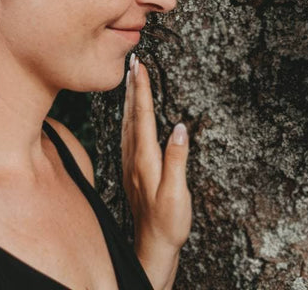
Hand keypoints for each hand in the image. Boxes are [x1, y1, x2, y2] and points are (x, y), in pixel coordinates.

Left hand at [121, 54, 191, 289]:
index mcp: (145, 159)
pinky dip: (128, 116)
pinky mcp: (132, 169)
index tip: (141, 67)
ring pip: (127, 122)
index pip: (143, 117)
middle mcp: (134, 158)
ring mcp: (130, 163)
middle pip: (131, 114)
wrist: (152, 245)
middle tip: (133, 62)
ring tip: (131, 79)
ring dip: (128, 99)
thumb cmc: (168, 221)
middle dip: (132, 87)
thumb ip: (177, 160)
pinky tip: (129, 113)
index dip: (142, 91)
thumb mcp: (177, 192)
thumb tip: (180, 128)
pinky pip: (127, 133)